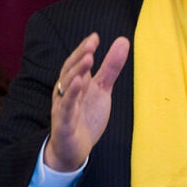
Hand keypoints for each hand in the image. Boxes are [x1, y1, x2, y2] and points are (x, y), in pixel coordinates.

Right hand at [44, 33, 129, 170]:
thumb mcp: (102, 89)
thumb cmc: (85, 117)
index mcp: (74, 83)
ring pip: (66, 86)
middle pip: (70, 71)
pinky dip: (71, 95)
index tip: (95, 37)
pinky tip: (78, 83)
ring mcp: (63, 107)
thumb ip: (110, 67)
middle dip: (80, 56)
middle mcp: (65, 92)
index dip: (84, 49)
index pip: (76, 62)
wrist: (73, 150)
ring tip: (88, 58)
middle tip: (92, 44)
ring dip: (77, 71)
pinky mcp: (64, 124)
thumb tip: (122, 41)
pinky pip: (66, 108)